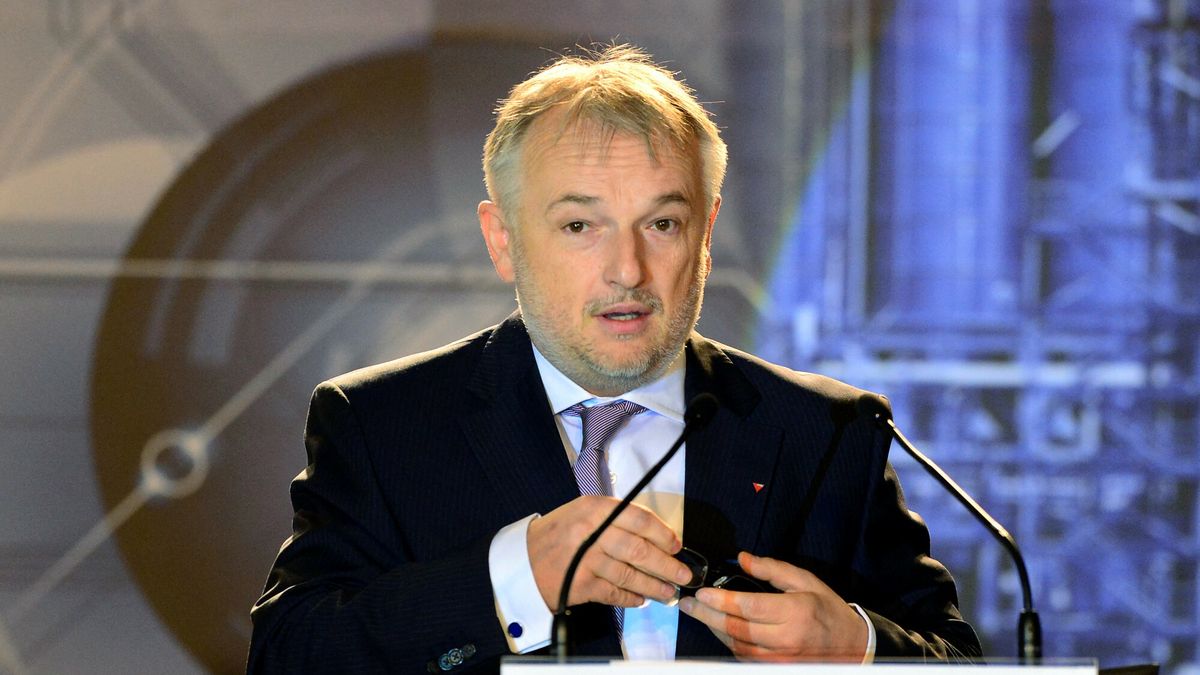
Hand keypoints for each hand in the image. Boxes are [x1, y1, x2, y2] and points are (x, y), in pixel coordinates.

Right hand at [527, 495, 692, 609]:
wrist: (521, 562)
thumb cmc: (557, 536)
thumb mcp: (582, 514)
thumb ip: (615, 519)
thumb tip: (655, 536)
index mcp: (595, 508)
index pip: (639, 518)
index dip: (663, 534)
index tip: (677, 545)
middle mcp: (591, 531)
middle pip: (640, 549)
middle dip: (667, 565)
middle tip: (683, 575)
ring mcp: (585, 559)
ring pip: (630, 574)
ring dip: (654, 586)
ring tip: (668, 592)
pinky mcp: (580, 584)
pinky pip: (614, 593)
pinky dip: (631, 598)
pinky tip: (640, 599)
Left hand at [679, 552, 867, 660]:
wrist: (851, 645)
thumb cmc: (827, 609)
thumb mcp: (805, 581)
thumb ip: (772, 569)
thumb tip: (742, 559)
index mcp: (794, 612)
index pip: (749, 607)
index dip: (721, 600)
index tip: (701, 592)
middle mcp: (785, 639)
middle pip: (736, 628)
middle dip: (707, 615)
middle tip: (687, 604)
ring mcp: (779, 658)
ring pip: (736, 644)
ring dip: (714, 628)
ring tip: (698, 613)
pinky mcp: (775, 668)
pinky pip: (744, 656)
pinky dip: (728, 642)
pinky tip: (718, 628)